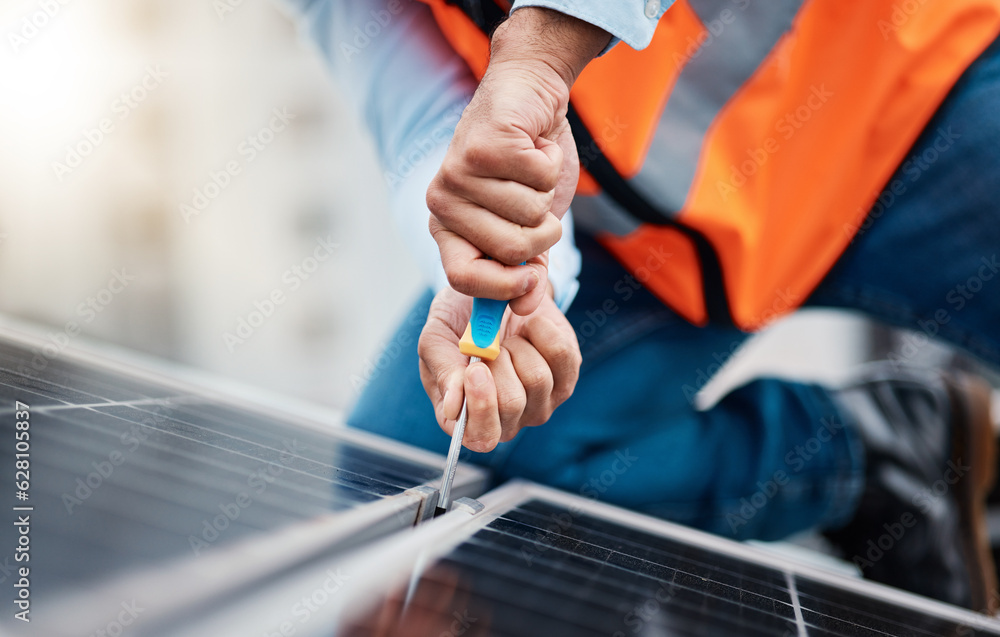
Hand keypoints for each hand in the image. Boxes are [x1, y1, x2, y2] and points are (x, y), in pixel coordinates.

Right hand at [418, 286, 581, 452]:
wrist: (491, 296)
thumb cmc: (457, 323)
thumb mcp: (436, 339)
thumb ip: (442, 372)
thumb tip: (453, 408)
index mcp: (467, 419)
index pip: (481, 437)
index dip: (481, 407)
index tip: (476, 369)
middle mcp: (506, 420)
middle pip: (512, 404)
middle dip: (497, 362)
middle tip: (488, 345)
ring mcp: (540, 403)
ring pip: (537, 379)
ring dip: (517, 346)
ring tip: (506, 339)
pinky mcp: (566, 378)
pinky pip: (561, 355)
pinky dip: (541, 331)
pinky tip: (528, 329)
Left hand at [426, 8, 609, 315]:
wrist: (529, 95)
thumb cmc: (528, 167)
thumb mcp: (529, 227)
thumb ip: (528, 270)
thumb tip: (527, 308)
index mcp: (446, 229)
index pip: (462, 279)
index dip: (504, 286)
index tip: (533, 274)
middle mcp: (442, 202)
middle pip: (509, 250)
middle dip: (542, 230)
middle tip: (538, 201)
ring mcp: (458, 172)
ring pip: (529, 214)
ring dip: (547, 193)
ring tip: (532, 171)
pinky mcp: (484, 144)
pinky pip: (540, 178)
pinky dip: (550, 162)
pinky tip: (534, 145)